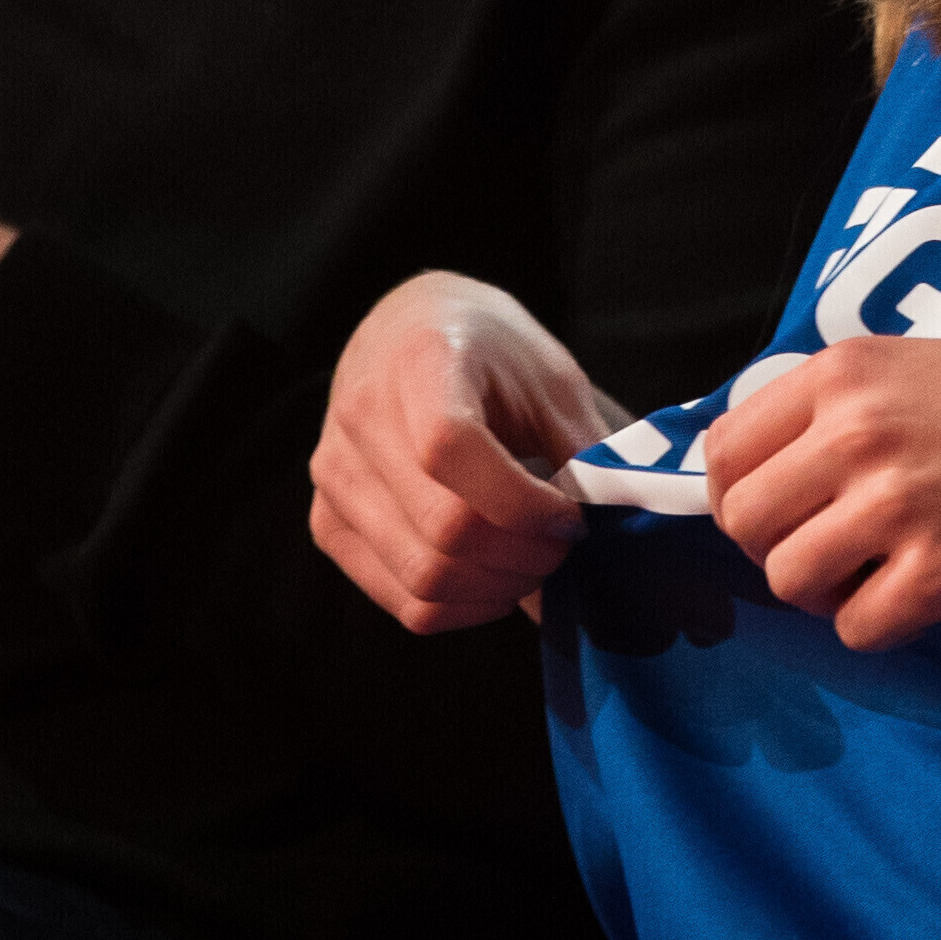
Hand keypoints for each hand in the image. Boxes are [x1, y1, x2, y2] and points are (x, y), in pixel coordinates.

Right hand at [310, 271, 612, 632]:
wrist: (410, 331)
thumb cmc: (491, 353)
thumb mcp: (549, 378)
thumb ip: (581, 448)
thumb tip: (612, 525)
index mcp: (419, 362)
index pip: (450, 449)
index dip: (524, 502)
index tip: (572, 514)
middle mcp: (360, 417)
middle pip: (443, 529)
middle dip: (526, 555)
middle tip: (563, 545)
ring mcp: (335, 477)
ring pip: (423, 577)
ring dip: (498, 588)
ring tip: (534, 560)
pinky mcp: (328, 524)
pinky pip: (403, 602)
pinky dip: (463, 608)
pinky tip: (496, 579)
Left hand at [706, 336, 940, 647]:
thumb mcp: (921, 367)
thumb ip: (839, 406)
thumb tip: (763, 469)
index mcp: (845, 372)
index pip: (723, 449)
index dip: (741, 492)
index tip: (781, 508)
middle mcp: (856, 432)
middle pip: (744, 521)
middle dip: (777, 546)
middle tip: (832, 548)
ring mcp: (894, 504)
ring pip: (787, 581)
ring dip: (825, 591)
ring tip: (878, 572)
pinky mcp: (936, 574)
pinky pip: (855, 628)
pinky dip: (881, 624)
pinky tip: (925, 594)